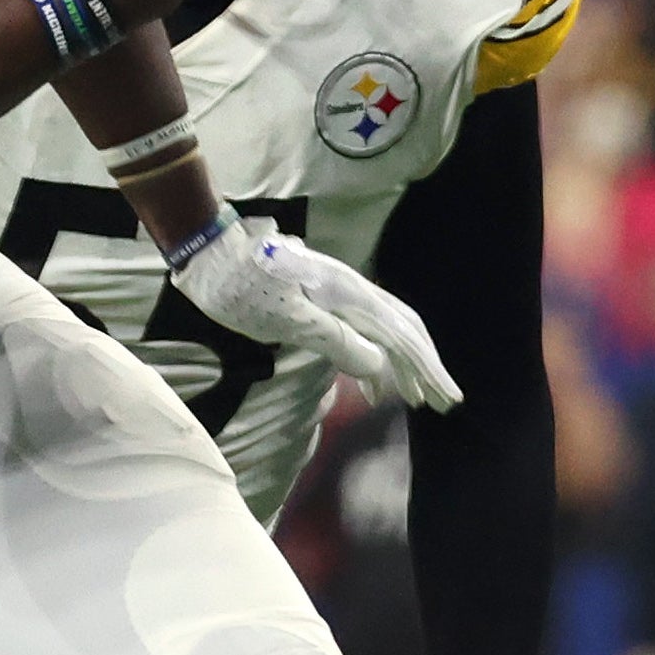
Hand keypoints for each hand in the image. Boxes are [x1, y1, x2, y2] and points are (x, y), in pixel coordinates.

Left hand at [165, 216, 458, 411]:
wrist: (206, 251)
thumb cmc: (239, 285)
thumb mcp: (285, 318)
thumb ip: (335, 340)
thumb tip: (379, 364)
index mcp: (350, 294)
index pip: (402, 336)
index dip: (427, 369)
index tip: (448, 397)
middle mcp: (351, 291)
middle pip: (403, 331)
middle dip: (426, 368)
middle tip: (447, 402)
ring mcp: (336, 296)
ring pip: (384, 333)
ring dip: (403, 367)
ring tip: (420, 400)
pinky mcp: (319, 303)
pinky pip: (359, 334)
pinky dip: (373, 362)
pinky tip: (374, 387)